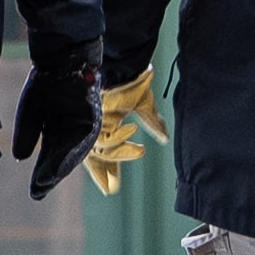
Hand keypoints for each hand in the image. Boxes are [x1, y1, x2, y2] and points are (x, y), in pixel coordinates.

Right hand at [13, 53, 95, 197]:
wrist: (62, 57)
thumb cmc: (46, 82)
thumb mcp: (30, 110)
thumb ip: (26, 134)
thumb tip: (20, 157)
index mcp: (55, 132)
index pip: (48, 158)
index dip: (42, 175)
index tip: (34, 191)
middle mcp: (71, 132)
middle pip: (61, 159)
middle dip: (51, 175)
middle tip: (39, 191)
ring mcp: (83, 126)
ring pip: (73, 152)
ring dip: (61, 167)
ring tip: (48, 181)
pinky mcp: (93, 118)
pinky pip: (84, 139)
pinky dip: (72, 151)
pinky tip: (61, 162)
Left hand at [84, 74, 166, 196]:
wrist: (123, 64)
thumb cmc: (131, 81)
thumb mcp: (144, 105)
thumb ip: (152, 122)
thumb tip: (165, 138)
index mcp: (109, 126)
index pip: (107, 154)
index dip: (109, 171)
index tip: (111, 188)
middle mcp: (98, 126)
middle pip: (96, 156)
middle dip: (102, 173)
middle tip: (110, 189)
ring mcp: (92, 121)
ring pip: (98, 149)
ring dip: (116, 157)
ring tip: (137, 155)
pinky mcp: (89, 116)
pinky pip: (98, 136)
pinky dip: (114, 140)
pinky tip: (127, 134)